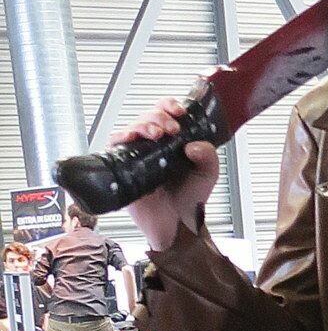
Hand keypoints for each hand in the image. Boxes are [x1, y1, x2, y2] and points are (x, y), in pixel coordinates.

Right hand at [109, 98, 218, 250]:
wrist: (178, 224)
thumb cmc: (189, 200)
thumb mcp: (207, 174)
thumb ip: (208, 156)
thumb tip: (192, 144)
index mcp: (171, 142)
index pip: (166, 114)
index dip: (169, 106)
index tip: (179, 112)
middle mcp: (152, 146)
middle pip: (148, 117)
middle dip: (159, 116)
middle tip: (171, 129)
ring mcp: (137, 156)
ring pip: (132, 127)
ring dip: (144, 124)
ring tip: (157, 133)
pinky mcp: (122, 168)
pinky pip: (115, 146)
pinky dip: (122, 136)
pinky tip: (132, 137)